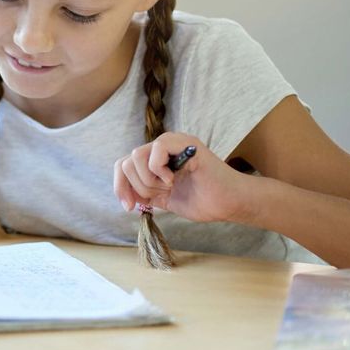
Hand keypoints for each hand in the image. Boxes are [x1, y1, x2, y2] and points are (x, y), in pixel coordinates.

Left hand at [112, 132, 244, 222]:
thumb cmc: (203, 200)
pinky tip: (174, 179)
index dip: (120, 186)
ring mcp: (173, 143)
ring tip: (170, 187)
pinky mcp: (186, 143)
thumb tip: (126, 196)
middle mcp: (161, 147)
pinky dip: (159, 169)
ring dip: (149, 180)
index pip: (123, 165)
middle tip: (161, 195)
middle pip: (126, 162)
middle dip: (139, 187)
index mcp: (154, 159)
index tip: (129, 207)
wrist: (229, 204)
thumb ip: (145, 194)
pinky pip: (157, 148)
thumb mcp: (164, 199)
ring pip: (136, 156)